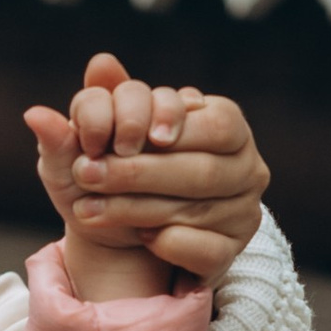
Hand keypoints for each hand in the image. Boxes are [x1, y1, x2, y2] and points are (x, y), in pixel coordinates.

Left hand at [23, 52, 268, 292]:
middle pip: (204, 169)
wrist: (122, 237)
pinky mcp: (231, 254)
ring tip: (87, 209)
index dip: (169, 128)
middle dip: (137, 173)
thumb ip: (95, 106)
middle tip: (86, 174)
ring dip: (135, 209)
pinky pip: (206, 251)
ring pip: (198, 210)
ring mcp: (244, 213)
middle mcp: (248, 168)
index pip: (218, 122)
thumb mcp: (99, 137)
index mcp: (227, 126)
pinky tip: (138, 237)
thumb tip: (82, 75)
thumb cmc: (116, 172)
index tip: (118, 139)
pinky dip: (167, 243)